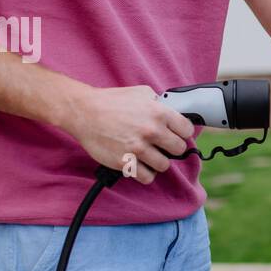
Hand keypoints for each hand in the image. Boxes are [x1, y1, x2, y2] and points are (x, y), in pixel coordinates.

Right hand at [64, 85, 194, 183]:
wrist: (83, 112)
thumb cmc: (111, 101)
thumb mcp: (141, 93)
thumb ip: (159, 103)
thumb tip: (173, 111)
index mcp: (158, 113)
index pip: (187, 130)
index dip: (182, 133)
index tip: (176, 134)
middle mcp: (151, 131)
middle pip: (179, 149)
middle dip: (171, 148)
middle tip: (162, 146)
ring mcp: (138, 148)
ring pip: (164, 165)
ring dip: (157, 162)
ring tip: (149, 156)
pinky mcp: (125, 162)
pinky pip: (147, 177)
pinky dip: (145, 174)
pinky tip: (140, 165)